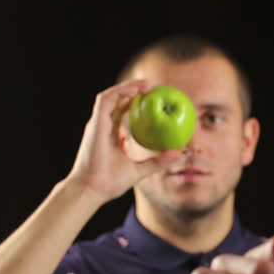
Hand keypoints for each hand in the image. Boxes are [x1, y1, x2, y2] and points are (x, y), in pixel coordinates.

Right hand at [66, 79, 182, 201]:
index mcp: (111, 136)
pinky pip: (105, 99)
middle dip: (134, 92)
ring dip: (128, 87)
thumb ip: (159, 161)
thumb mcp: (141, 170)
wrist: (92, 189)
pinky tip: (136, 90)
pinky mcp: (95, 123)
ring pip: (111, 97)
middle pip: (118, 103)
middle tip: (154, 89)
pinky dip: (120, 92)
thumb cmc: (111, 183)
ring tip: (147, 84)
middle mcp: (103, 127)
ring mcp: (98, 124)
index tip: (155, 102)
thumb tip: (182, 153)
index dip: (137, 105)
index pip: (123, 115)